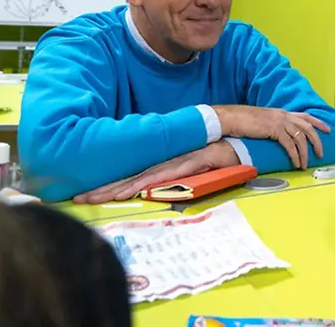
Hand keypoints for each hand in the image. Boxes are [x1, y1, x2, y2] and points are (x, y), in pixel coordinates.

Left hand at [72, 141, 238, 203]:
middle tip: (79, 197)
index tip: (88, 191)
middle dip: (105, 186)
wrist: (256, 137)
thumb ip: (180, 178)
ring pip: (147, 175)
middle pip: (134, 174)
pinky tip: (133, 191)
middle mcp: (173, 157)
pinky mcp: (199, 160)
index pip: (135, 172)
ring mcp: (185, 158)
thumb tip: (155, 192)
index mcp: (169, 159)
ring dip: (120, 187)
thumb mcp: (199, 169)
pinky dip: (150, 183)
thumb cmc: (228, 155)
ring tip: (96, 197)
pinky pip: (171, 173)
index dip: (112, 181)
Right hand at [216, 106, 330, 168]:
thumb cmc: (243, 121)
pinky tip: (296, 163)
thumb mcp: (263, 121)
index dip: (318, 122)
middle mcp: (283, 115)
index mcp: (282, 112)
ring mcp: (279, 121)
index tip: (327, 129)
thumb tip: (279, 135)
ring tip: (305, 164)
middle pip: (307, 127)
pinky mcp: (274, 129)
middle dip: (317, 141)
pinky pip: (290, 144)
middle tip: (321, 153)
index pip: (305, 115)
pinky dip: (295, 155)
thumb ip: (273, 125)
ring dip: (305, 153)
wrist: (231, 118)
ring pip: (300, 138)